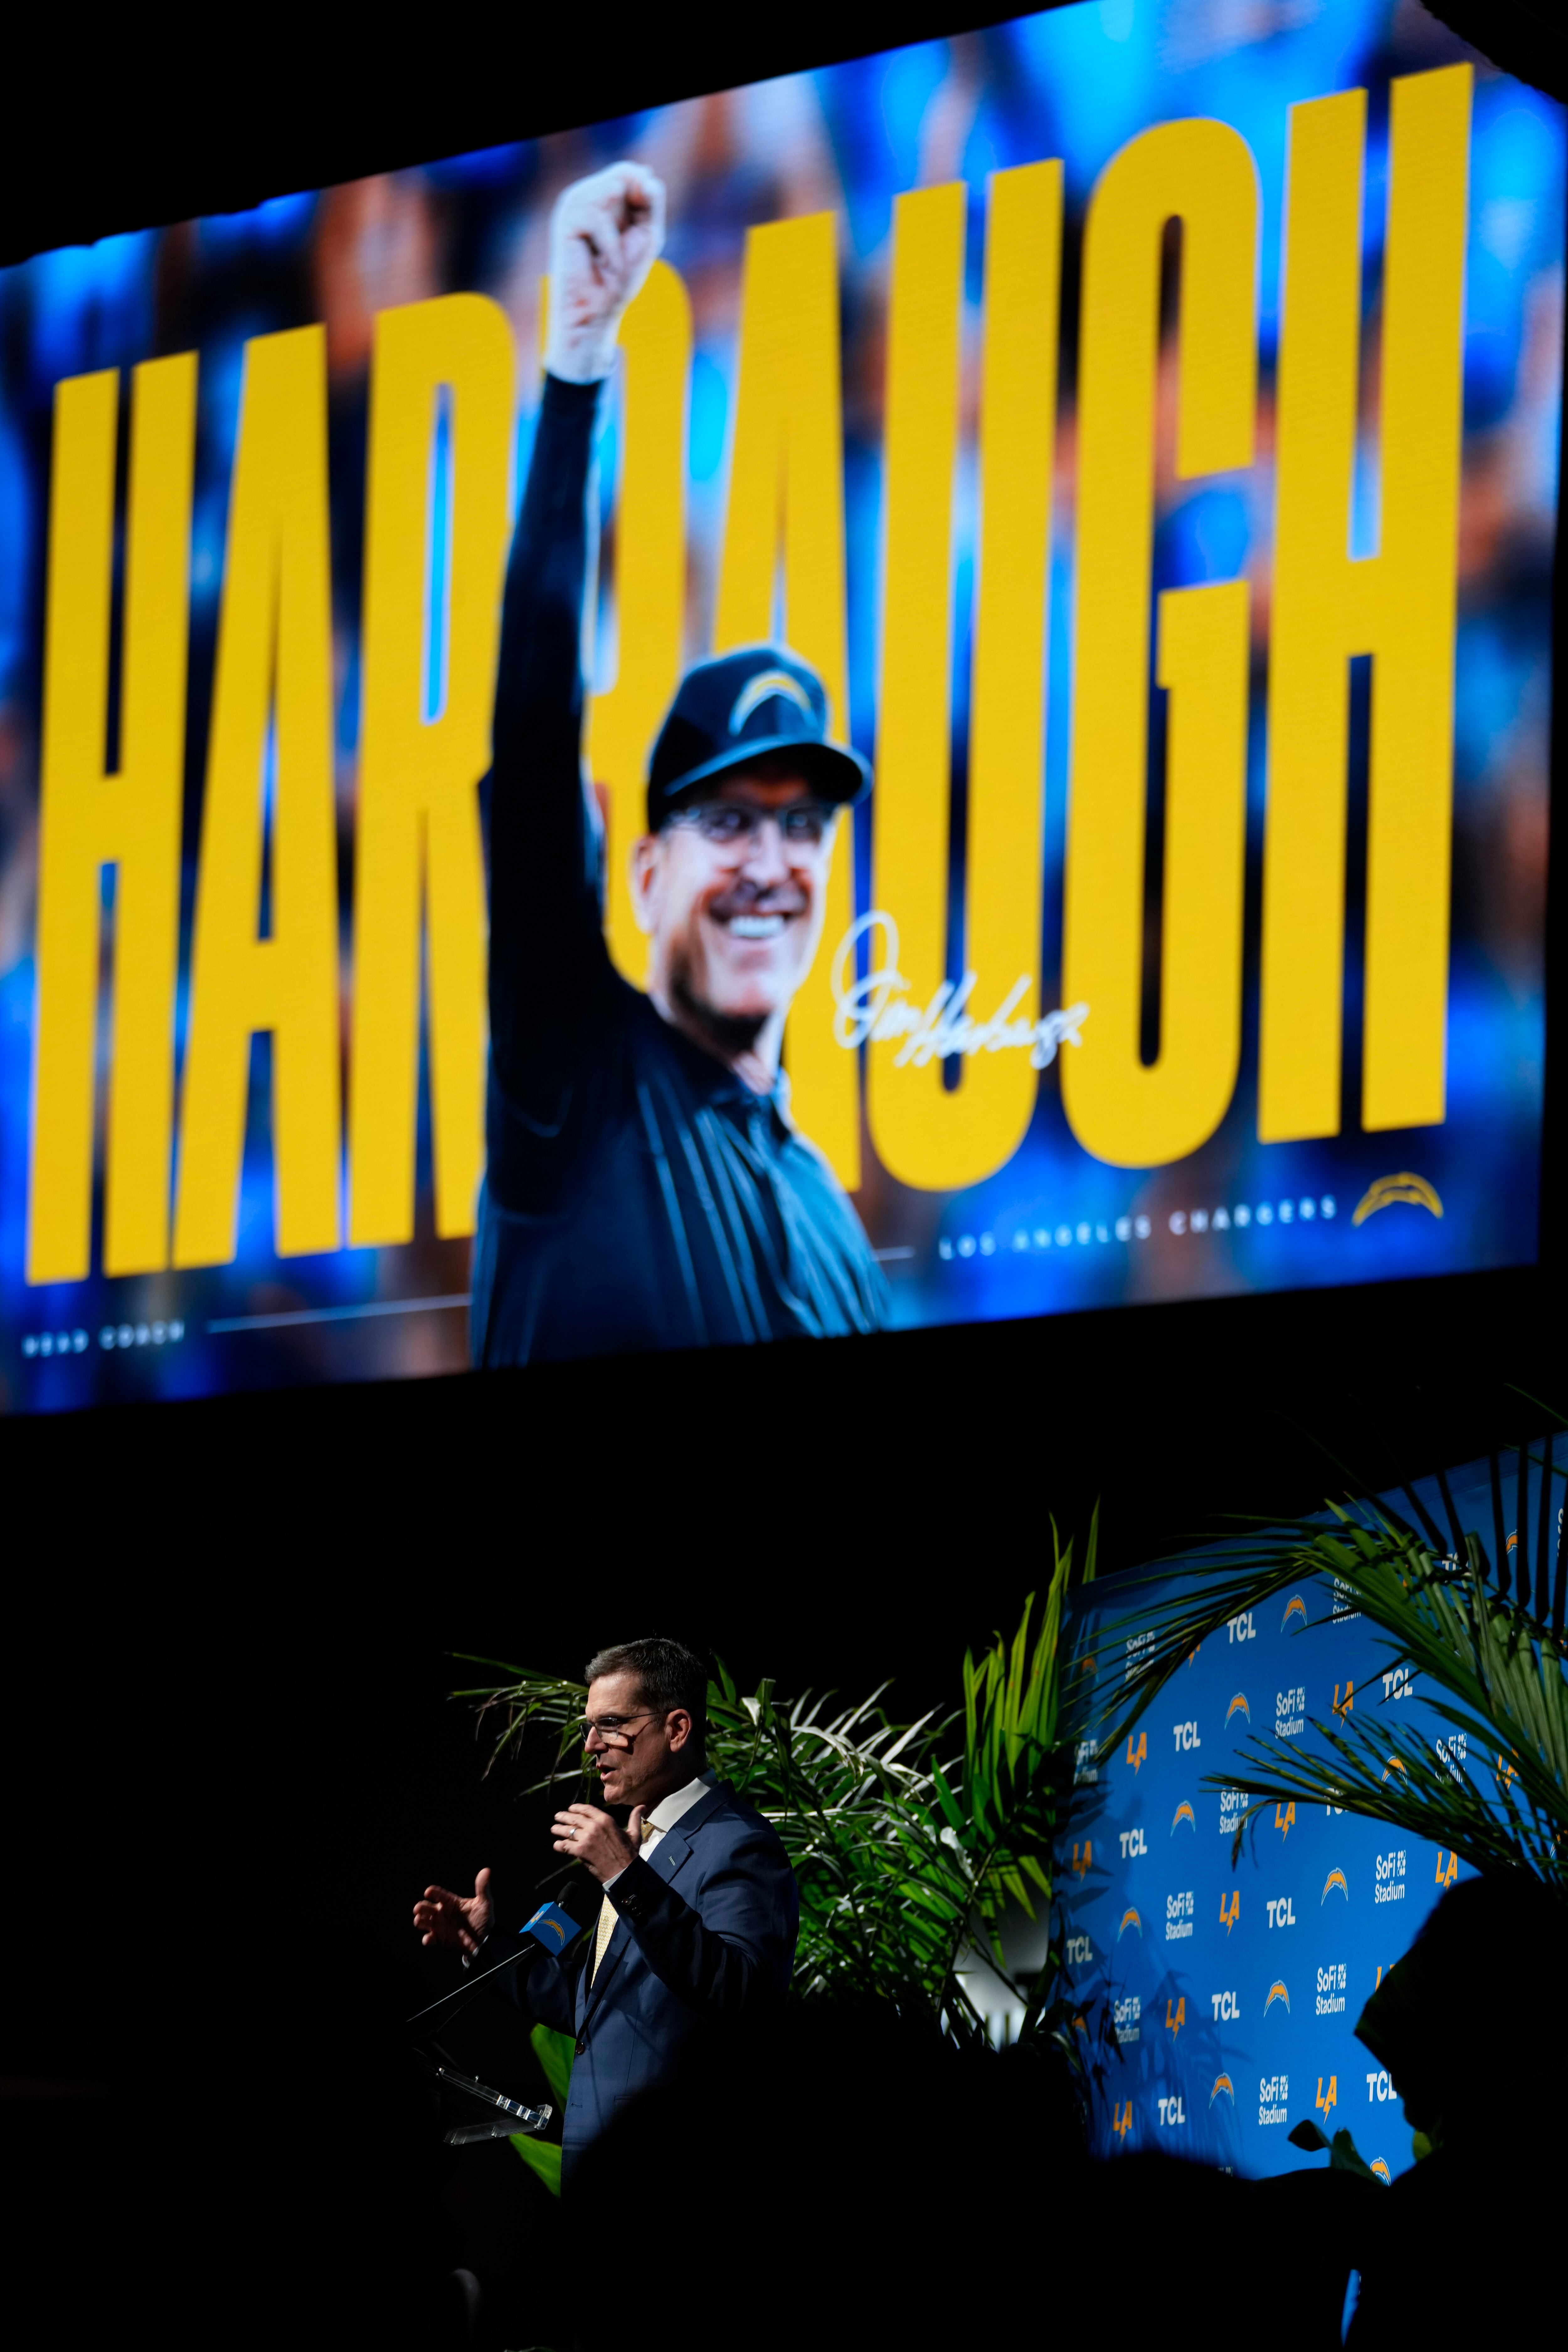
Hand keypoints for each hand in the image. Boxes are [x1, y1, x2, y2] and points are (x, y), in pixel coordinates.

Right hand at [413, 1865, 492, 1954]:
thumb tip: (486, 1870)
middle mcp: (441, 1912)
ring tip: (420, 1920)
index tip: (428, 1892)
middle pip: (425, 1907)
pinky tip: (429, 1938)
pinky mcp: (439, 1939)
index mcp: (450, 1902)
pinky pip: (428, 1939)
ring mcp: (439, 1926)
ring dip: (419, 1920)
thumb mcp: (484, 1903)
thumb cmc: (483, 1919)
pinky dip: (426, 1939)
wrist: (485, 1940)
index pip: (438, 1894)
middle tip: (418, 1909)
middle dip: (420, 1907)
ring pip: (422, 1921)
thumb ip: (483, 1888)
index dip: (432, 1892)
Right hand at [544, 162, 665, 383]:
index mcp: (605, 196)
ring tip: (611, 257)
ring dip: (620, 231)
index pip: (630, 172)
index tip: (642, 222)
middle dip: (633, 213)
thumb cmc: (620, 277)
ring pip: (610, 190)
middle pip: (622, 176)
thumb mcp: (648, 233)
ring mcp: (573, 205)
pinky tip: (602, 262)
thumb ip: (649, 201)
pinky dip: (609, 244)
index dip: (643, 192)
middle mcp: (587, 195)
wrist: (597, 311)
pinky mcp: (565, 220)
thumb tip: (643, 172)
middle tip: (623, 246)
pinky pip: (597, 217)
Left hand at [553, 1802, 643, 1883]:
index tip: (570, 1809)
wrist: (624, 1872)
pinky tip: (557, 1845)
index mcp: (606, 1820)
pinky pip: (566, 1845)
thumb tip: (642, 1806)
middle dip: (564, 1817)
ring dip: (559, 1829)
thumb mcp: (634, 1833)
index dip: (576, 1808)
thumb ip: (635, 1818)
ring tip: (554, 1829)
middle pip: (574, 1818)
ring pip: (568, 1831)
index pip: (587, 1809)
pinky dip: (560, 1845)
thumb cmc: (630, 1854)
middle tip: (557, 1817)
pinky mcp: (581, 1851)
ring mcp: (587, 1838)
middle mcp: (595, 1826)